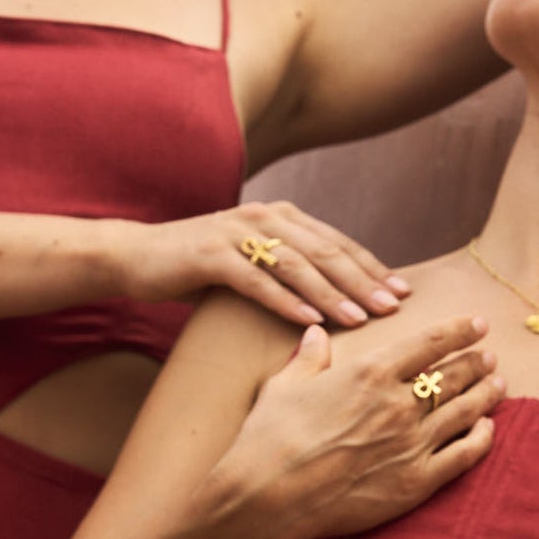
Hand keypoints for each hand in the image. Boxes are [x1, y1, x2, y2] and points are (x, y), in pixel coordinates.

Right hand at [125, 202, 409, 328]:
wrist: (136, 257)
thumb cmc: (198, 268)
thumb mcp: (252, 264)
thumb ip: (289, 272)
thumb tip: (335, 302)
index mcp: (282, 217)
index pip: (338, 243)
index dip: (372, 267)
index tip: (403, 293)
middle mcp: (265, 217)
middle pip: (326, 252)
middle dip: (364, 281)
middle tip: (394, 308)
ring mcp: (237, 233)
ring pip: (297, 265)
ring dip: (332, 293)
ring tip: (360, 319)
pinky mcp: (211, 255)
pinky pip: (257, 280)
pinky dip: (285, 301)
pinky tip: (309, 321)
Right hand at [217, 316, 500, 538]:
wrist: (270, 496)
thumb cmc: (269, 439)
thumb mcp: (285, 386)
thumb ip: (310, 358)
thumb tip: (317, 333)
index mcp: (370, 373)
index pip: (429, 343)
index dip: (459, 331)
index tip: (477, 324)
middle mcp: (399, 404)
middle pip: (452, 376)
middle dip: (475, 362)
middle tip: (489, 356)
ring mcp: (412, 444)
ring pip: (464, 411)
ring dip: (485, 394)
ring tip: (498, 384)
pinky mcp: (417, 482)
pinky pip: (463, 455)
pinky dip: (481, 438)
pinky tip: (487, 428)